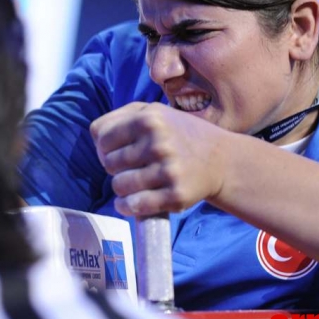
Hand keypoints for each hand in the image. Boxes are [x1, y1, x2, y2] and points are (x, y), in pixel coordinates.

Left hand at [90, 102, 227, 215]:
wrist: (222, 160)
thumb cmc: (181, 134)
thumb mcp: (156, 112)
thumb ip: (123, 116)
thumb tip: (97, 136)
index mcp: (148, 118)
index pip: (101, 136)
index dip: (104, 146)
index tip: (117, 151)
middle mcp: (157, 142)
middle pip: (108, 162)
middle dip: (115, 167)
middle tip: (132, 167)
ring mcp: (167, 170)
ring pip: (118, 185)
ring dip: (121, 188)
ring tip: (134, 183)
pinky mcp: (175, 195)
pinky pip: (134, 205)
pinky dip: (127, 207)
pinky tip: (130, 202)